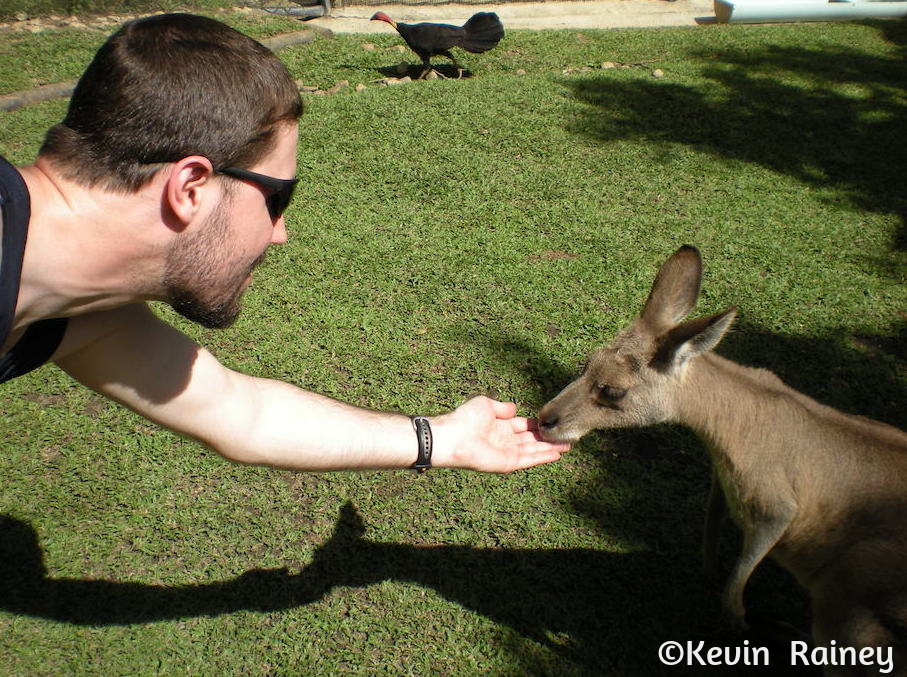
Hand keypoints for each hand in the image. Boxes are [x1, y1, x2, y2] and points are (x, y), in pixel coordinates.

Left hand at [431, 396, 570, 472]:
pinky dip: (542, 457)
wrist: (454, 436)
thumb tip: (515, 409)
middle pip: (532, 440)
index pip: (525, 426)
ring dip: (550, 449)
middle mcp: (506, 440)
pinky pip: (528, 460)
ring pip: (534, 451)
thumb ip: (502, 407)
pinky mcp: (507, 464)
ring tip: (568, 445)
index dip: (539, 425)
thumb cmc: (466, 419)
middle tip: (567, 436)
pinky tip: (556, 454)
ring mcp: (507, 453)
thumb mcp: (486, 405)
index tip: (554, 422)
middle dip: (549, 439)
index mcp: (501, 427)